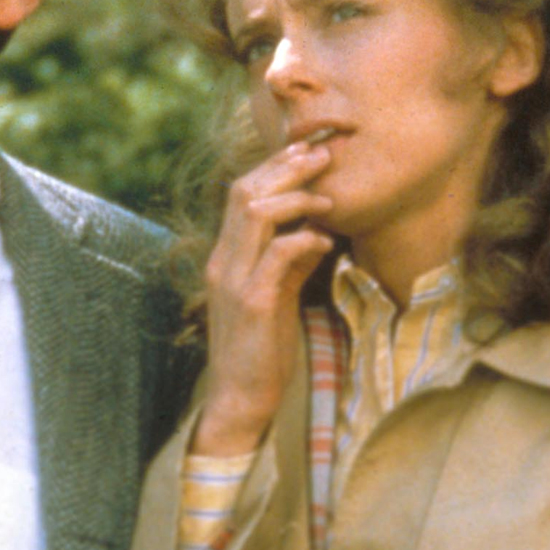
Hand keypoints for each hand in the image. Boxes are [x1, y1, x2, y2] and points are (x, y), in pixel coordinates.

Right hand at [193, 143, 334, 455]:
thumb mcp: (277, 296)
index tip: (306, 151)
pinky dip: (303, 238)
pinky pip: (277, 255)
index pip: (241, 193)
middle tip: (323, 155)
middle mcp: (223, 261)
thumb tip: (316, 230)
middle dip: (286, 167)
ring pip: (255, 213)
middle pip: (246, 192)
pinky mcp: (253, 303)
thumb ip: (290, 262)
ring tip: (327, 198)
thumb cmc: (262, 349)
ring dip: (296, 197)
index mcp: (225, 256)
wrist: (241, 398)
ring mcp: (234, 280)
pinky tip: (324, 240)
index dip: (274, 166)